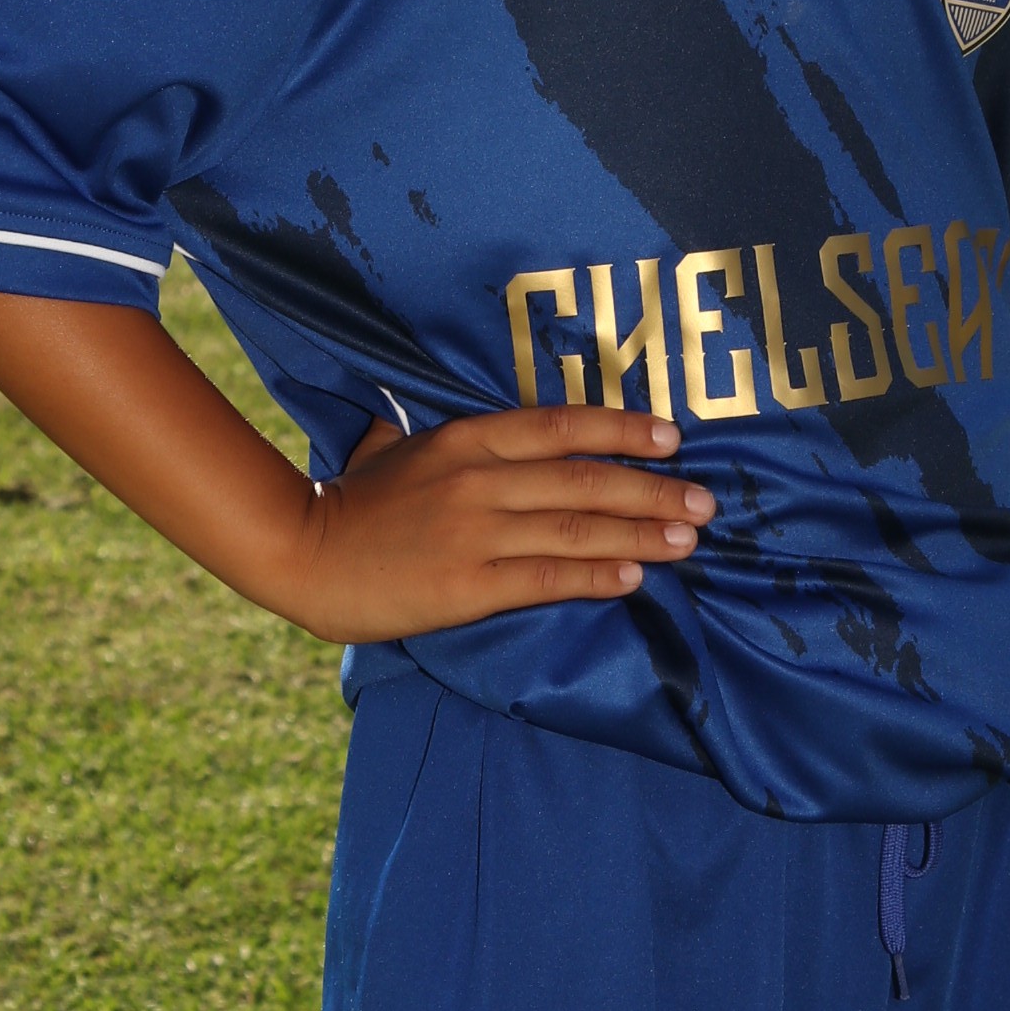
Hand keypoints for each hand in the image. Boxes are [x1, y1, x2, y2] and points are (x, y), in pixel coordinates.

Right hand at [0, 285, 711, 647]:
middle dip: (652, 489)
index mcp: (465, 438)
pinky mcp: (467, 585)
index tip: (672, 435)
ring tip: (691, 538)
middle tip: (706, 498)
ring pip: (577, 530)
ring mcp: (474, 532)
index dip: (621, 428)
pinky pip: (546, 578)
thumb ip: (450, 436)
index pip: (560, 425)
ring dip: (642, 532)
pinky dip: (596, 575)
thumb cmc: (356, 499)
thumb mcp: (399, 446)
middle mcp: (478, 479)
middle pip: (584, 480)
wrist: (304, 555)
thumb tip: (492, 426)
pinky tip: (637, 576)